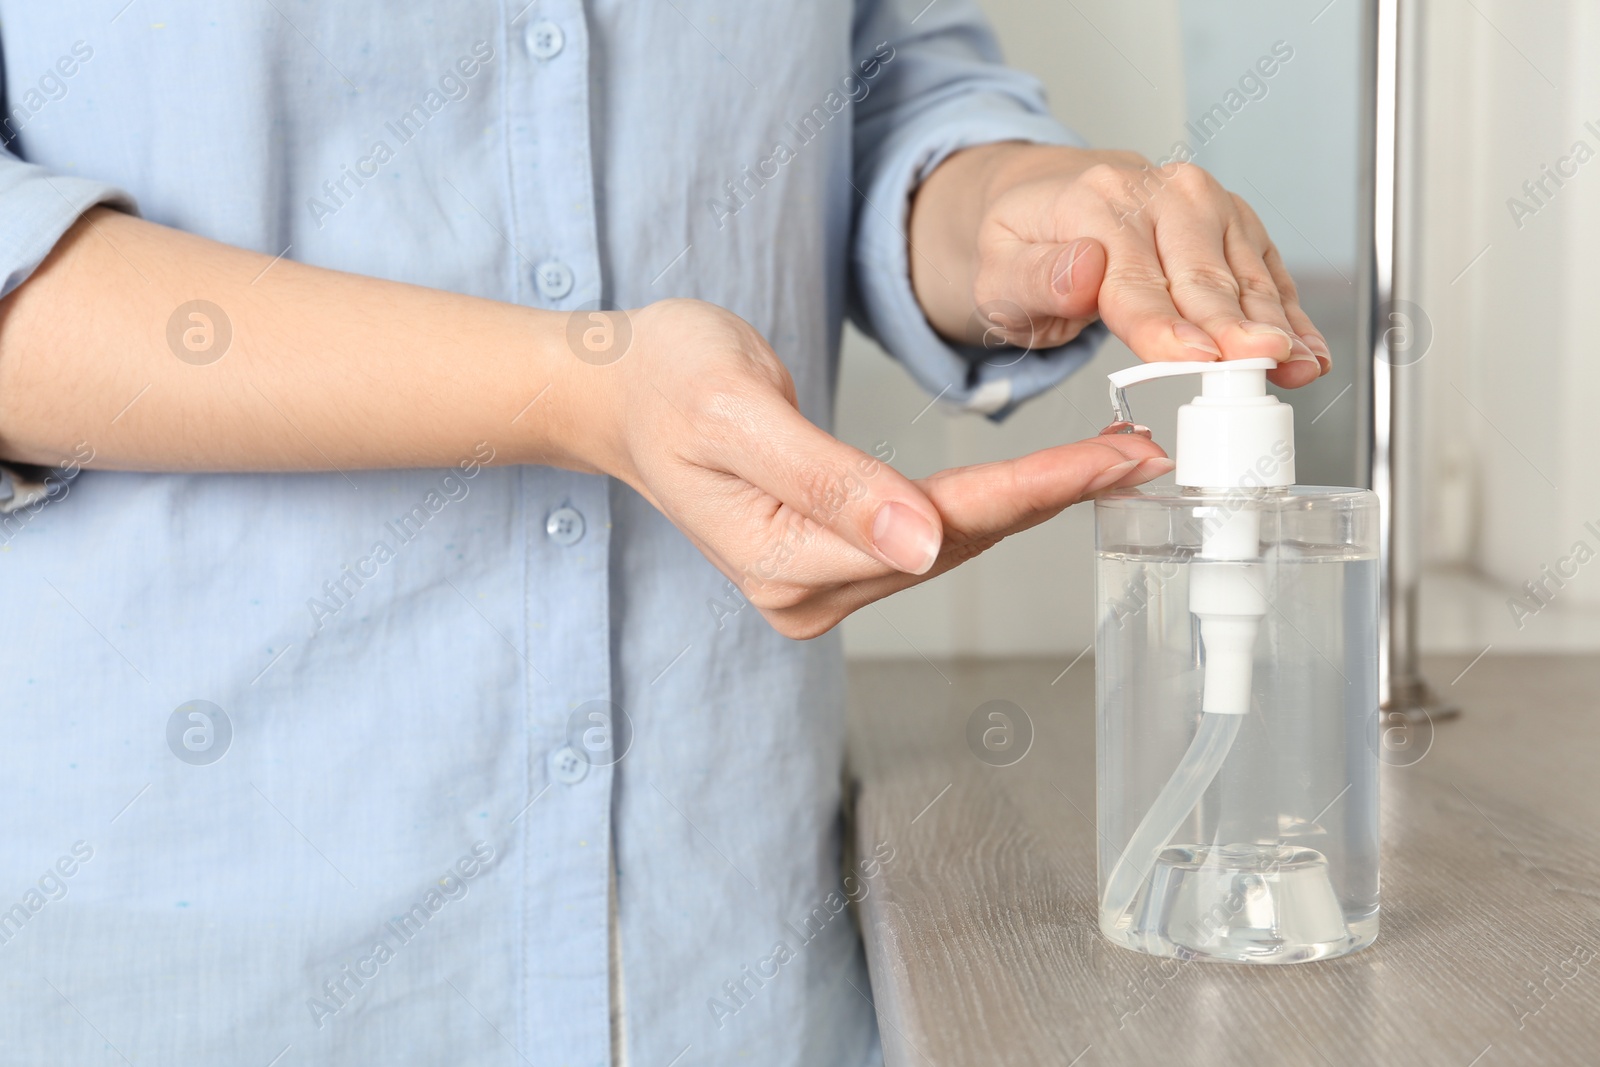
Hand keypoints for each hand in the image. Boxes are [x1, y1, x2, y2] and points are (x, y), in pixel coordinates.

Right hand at [590, 299, 1170, 638]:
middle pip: (956, 543)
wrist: (613, 395)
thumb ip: (827, 480)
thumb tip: (921, 544)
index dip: (1033, 490)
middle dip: (1051, 496)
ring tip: (1111, 462)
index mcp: (783, 560)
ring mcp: (814, 585)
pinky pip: (925, 537)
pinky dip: (987, 505)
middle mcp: (805, 591)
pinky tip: (1036, 482)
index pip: (938, 526)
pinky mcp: (825, 563)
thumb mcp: (736, 412)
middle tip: (1142, 454)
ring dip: (1029, 502)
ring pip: (948, 545)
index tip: (1114, 461)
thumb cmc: (663, 382)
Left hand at [909, 143, 1330, 389]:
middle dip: (1233, 325)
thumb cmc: (1023, 247)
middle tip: (1259, 363)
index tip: (1193, 357)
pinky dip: (1290, 314)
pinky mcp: (1233, 224)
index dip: (1164, 325)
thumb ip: (1036, 278)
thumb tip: (1083, 270)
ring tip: (1297, 367)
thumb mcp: (997, 271)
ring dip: (1275, 325)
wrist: (1046, 203)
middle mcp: (1158, 193)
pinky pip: (1267, 273)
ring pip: (1245, 275)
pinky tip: (1308, 351)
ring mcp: (1204, 204)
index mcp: (1095, 202)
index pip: (1133, 279)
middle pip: (1201, 276)